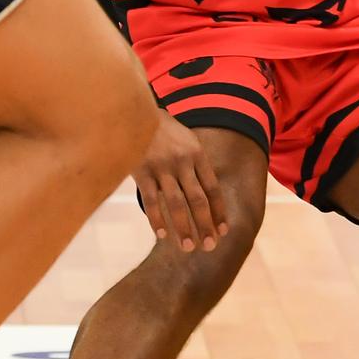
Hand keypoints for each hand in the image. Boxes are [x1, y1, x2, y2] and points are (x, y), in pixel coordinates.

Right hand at [134, 112, 228, 252]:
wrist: (135, 111)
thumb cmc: (163, 130)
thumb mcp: (186, 140)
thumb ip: (196, 165)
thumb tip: (208, 194)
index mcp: (197, 154)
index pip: (213, 188)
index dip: (219, 211)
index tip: (223, 231)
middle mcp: (182, 162)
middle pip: (198, 199)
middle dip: (205, 225)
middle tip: (209, 246)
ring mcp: (161, 167)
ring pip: (176, 203)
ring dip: (183, 228)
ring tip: (188, 247)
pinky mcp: (142, 171)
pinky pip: (150, 200)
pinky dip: (156, 218)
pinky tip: (161, 235)